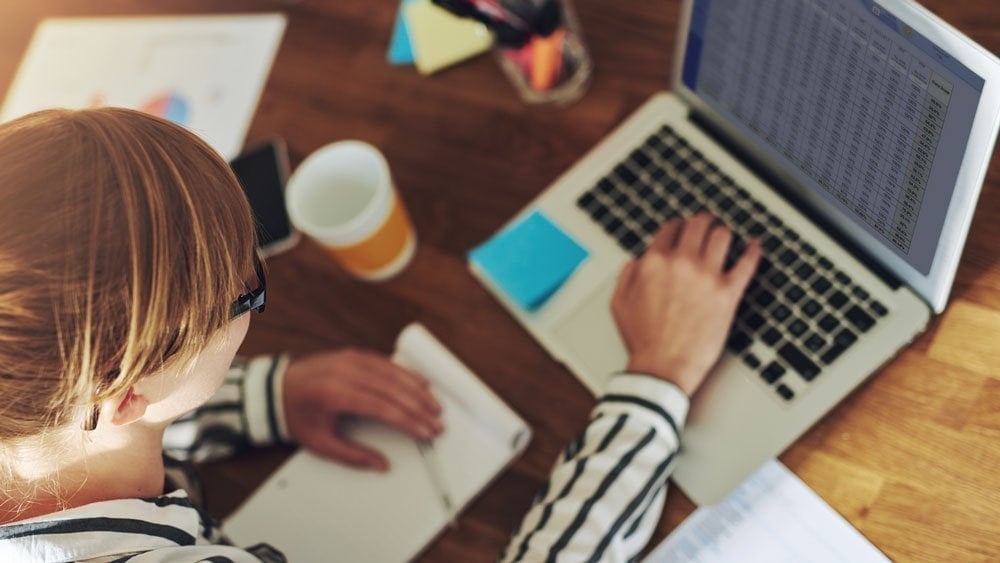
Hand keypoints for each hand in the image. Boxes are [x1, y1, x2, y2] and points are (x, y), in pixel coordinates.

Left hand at [282, 349, 442, 470]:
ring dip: (417, 390)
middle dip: (419, 407)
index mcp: (335, 394)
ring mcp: (350, 359)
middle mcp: (345, 372)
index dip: (408, 421)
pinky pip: (385, 362)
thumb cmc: (297, 416)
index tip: (425, 432)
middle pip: (392, 389)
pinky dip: (405, 373)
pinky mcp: (353, 354)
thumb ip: (353, 455)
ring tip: (435, 406)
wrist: (275, 390)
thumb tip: (382, 466)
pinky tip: (420, 383)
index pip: (382, 407)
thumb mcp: (320, 443)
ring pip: (393, 373)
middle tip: (437, 422)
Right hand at [611, 213, 760, 395]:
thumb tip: (636, 261)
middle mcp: (681, 263)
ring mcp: (707, 277)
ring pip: (723, 236)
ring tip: (725, 234)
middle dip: (702, 221)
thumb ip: (627, 275)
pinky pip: (747, 263)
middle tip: (707, 222)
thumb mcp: (619, 303)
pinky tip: (755, 246)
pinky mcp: (728, 293)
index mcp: (654, 263)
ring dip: (723, 232)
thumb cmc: (642, 340)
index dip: (677, 225)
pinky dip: (753, 250)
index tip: (682, 227)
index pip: (670, 229)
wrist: (663, 367)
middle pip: (698, 225)